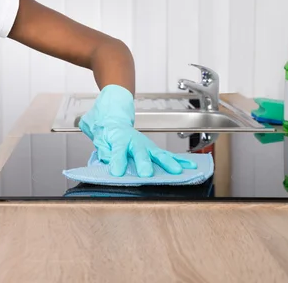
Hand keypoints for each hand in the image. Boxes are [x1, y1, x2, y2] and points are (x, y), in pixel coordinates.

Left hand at [79, 85, 196, 176]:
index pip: (117, 149)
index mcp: (117, 137)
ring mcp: (145, 145)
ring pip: (156, 153)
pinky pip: (166, 155)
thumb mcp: (98, 136)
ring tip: (176, 171)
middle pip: (139, 151)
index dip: (117, 160)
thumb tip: (107, 158)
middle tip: (146, 173)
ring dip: (167, 163)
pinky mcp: (153, 149)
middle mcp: (133, 141)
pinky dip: (179, 160)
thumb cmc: (105, 129)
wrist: (113, 114)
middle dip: (144, 162)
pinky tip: (190, 166)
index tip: (117, 172)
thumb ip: (103, 149)